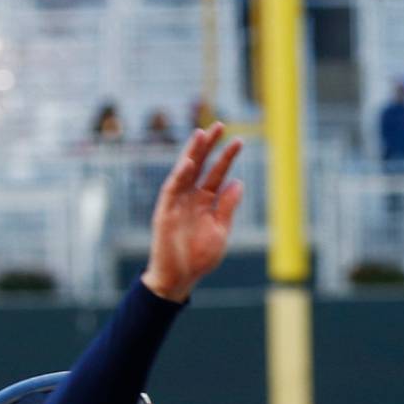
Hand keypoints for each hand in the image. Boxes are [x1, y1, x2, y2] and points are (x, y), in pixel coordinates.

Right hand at [141, 124, 242, 301]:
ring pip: (185, 171)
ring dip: (192, 152)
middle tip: (220, 125)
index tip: (239, 141)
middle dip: (209, 146)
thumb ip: (227, 207)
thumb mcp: (220, 231)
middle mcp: (191, 197)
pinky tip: (189, 162)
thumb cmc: (199, 257)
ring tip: (202, 133)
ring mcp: (177, 202)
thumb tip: (238, 183)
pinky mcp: (165, 210)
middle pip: (201, 165)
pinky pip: (172, 189)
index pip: (218, 174)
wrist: (179, 277)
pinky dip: (180, 175)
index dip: (227, 157)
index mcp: (206, 202)